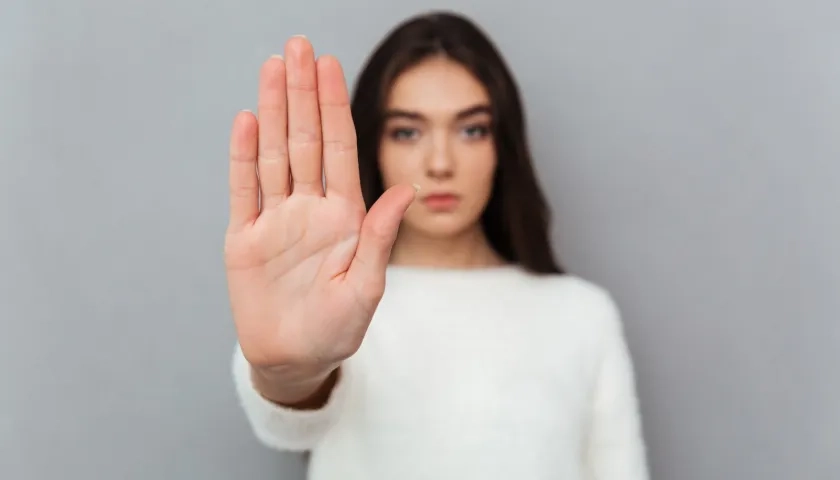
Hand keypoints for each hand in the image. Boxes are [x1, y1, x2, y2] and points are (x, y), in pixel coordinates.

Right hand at [225, 37, 415, 375]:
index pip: (339, 150)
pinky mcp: (244, 238)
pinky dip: (243, 155)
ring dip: (274, 110)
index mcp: (344, 217)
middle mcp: (310, 208)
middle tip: (298, 46)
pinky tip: (248, 120)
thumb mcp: (366, 289)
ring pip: (275, 154)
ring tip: (273, 68)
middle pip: (306, 140)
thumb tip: (405, 190)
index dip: (335, 106)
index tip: (330, 65)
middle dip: (303, 93)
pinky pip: (243, 189)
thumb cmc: (337, 330)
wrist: (294, 359)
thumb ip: (380, 238)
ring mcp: (276, 219)